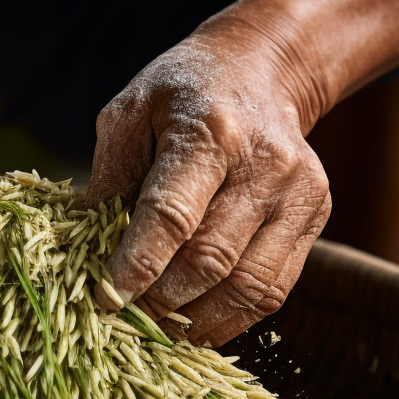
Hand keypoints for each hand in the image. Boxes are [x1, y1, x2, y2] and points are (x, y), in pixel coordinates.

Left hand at [87, 13, 331, 346]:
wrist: (260, 68)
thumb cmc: (181, 93)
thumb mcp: (131, 112)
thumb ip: (110, 175)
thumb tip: (84, 242)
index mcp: (208, 130)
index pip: (171, 215)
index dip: (138, 263)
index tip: (106, 297)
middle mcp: (262, 162)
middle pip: (210, 257)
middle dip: (162, 300)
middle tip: (125, 319)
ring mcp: (296, 192)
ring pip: (248, 285)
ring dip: (198, 320)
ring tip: (158, 329)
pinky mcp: (315, 214)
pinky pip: (274, 288)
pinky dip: (232, 317)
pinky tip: (196, 323)